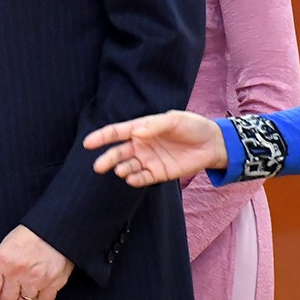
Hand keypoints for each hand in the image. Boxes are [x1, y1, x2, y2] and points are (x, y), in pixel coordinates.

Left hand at [0, 225, 73, 299]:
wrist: (55, 229)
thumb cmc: (30, 236)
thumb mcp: (4, 248)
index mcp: (3, 261)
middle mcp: (19, 271)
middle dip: (8, 298)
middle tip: (11, 291)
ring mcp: (37, 278)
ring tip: (26, 289)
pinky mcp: (54, 282)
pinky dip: (41, 298)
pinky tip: (39, 288)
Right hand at [87, 111, 227, 185]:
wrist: (212, 143)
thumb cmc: (192, 126)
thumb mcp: (174, 120)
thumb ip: (154, 125)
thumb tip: (136, 132)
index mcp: (141, 128)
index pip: (117, 133)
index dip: (102, 137)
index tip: (87, 143)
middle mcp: (141, 145)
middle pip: (119, 153)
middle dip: (107, 159)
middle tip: (98, 166)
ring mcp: (149, 160)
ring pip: (128, 166)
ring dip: (122, 169)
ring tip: (121, 171)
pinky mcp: (158, 173)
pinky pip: (142, 178)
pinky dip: (135, 179)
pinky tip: (131, 178)